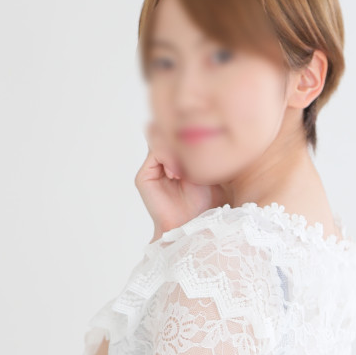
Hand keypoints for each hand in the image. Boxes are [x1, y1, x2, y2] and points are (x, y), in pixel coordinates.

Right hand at [135, 121, 226, 238]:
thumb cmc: (207, 204)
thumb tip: (204, 126)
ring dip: (175, 149)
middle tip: (195, 156)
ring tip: (185, 170)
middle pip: (168, 130)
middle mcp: (163, 160)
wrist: (194, 228)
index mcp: (178, 156)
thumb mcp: (211, 170)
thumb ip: (203, 149)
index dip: (190, 133)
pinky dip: (167, 158)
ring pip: (161, 137)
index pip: (179, 129)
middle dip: (182, 139)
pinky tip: (177, 174)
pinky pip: (154, 152)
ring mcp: (152, 167)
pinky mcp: (144, 177)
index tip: (204, 147)